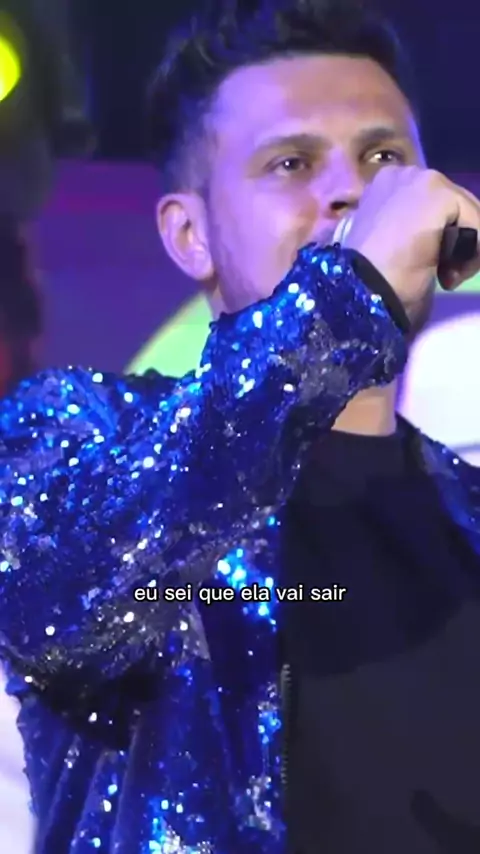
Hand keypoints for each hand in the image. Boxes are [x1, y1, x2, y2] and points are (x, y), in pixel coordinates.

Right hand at [343, 166, 479, 319]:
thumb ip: (408, 231)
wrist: (362, 290)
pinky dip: (474, 253)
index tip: (431, 268)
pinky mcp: (439, 194)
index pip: (431, 205)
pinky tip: (449, 274)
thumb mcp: (388, 247)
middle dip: (457, 241)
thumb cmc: (368, 279)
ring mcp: (420, 180)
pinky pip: (477, 224)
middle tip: (443, 277)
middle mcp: (401, 173)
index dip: (440, 237)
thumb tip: (438, 238)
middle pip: (454, 205)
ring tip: (445, 277)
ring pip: (467, 213)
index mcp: (382, 186)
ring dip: (465, 249)